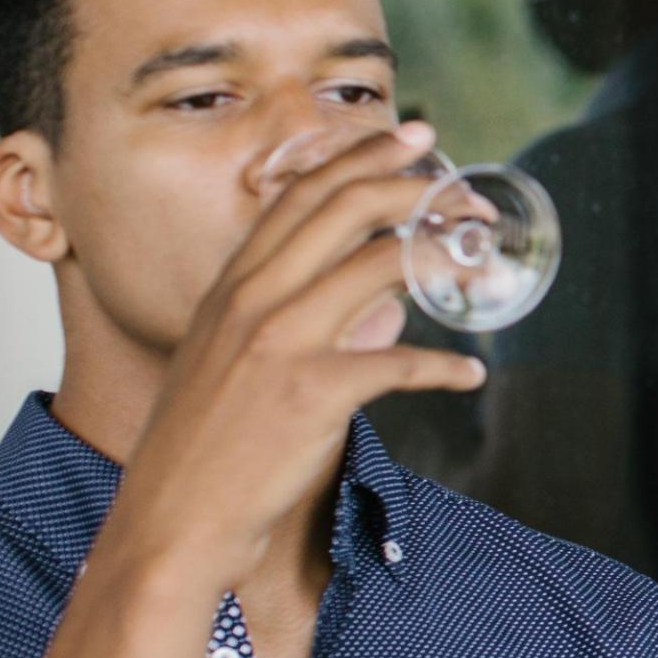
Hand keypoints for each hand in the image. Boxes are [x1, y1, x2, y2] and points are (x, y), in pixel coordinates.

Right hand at [94, 123, 488, 583]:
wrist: (172, 519)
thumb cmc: (203, 447)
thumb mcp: (223, 359)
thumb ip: (276, 319)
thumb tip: (357, 302)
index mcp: (232, 287)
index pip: (300, 197)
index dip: (359, 158)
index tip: (407, 138)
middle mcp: (252, 301)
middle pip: (345, 210)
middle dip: (415, 184)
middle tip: (467, 186)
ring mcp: (279, 343)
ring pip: (380, 266)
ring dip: (446, 260)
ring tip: (484, 266)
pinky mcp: (311, 394)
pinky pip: (399, 363)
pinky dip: (444, 368)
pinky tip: (470, 374)